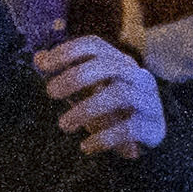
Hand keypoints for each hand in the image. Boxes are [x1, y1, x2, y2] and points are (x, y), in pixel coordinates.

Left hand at [38, 32, 165, 158]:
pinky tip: (86, 146)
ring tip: (64, 125)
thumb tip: (38, 57)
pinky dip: (104, 137)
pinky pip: (130, 127)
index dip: (68, 51)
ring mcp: (149, 100)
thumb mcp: (87, 93)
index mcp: (119, 64)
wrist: (146, 144)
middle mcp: (138, 77)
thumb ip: (65, 75)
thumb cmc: (111, 113)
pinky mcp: (154, 126)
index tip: (43, 66)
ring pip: (120, 94)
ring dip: (85, 109)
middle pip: (107, 65)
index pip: (94, 45)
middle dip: (75, 77)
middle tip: (50, 93)